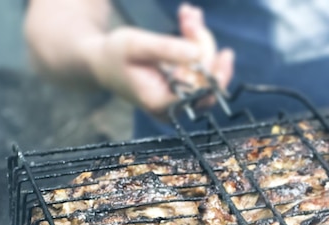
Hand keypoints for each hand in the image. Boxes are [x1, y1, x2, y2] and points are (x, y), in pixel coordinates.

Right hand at [83, 3, 233, 117]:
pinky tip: (187, 19)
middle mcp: (175, 106)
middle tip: (188, 14)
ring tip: (186, 13)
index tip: (226, 55)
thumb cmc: (114, 55)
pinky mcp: (184, 85)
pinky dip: (194, 40)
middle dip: (201, 42)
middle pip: (205, 77)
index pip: (199, 96)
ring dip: (197, 36)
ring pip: (205, 67)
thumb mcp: (136, 45)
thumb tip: (198, 53)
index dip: (215, 77)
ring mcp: (181, 97)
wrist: (102, 62)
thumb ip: (166, 50)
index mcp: (160, 104)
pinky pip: (199, 63)